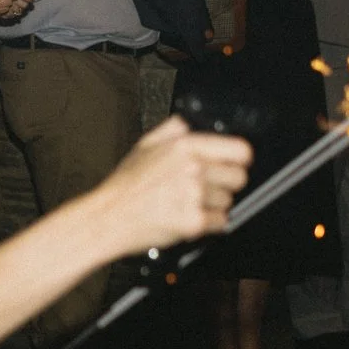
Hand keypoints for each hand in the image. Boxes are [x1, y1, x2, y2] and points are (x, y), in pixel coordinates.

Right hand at [85, 116, 250, 254]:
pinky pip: (220, 222)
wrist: (110, 216)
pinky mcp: (194, 221)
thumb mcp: (144, 145)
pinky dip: (209, 224)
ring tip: (188, 203)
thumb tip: (188, 124)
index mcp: (184, 146)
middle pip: (238, 177)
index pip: (239, 150)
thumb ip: (170, 130)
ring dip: (213, 205)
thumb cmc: (125, 186)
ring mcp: (194, 195)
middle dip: (225, 184)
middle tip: (205, 188)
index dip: (238, 159)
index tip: (235, 165)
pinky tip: (190, 217)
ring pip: (228, 201)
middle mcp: (193, 168)